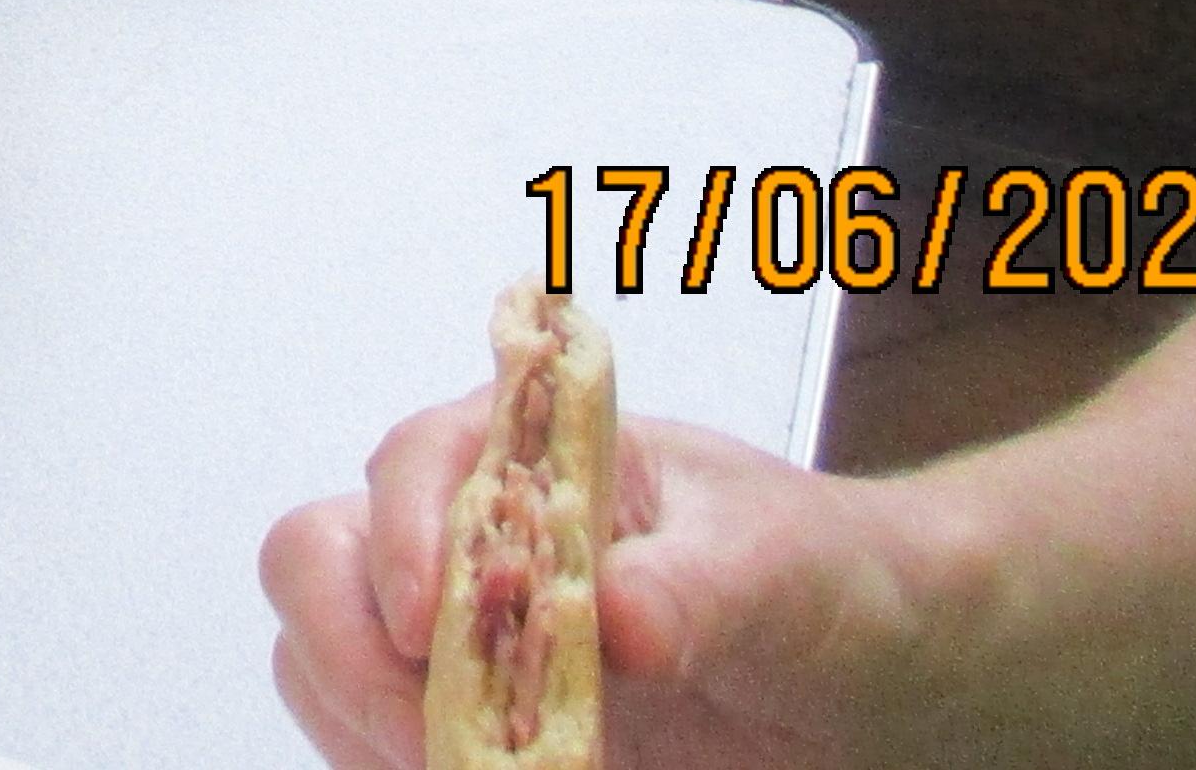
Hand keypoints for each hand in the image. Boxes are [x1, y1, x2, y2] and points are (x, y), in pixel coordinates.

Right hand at [262, 390, 921, 768]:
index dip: (402, 541)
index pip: (412, 466)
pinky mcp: (472, 724)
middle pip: (320, 562)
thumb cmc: (824, 578)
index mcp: (527, 455)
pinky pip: (375, 748)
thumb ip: (695, 586)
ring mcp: (460, 639)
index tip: (430, 630)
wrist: (876, 676)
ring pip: (324, 666)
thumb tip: (613, 614)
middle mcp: (468, 538)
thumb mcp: (781, 570)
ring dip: (370, 729)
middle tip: (434, 737)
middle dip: (352, 651)